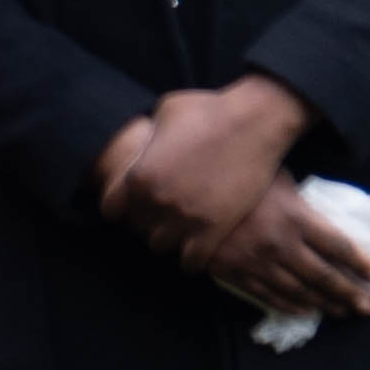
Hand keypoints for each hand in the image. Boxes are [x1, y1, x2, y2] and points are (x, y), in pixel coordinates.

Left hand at [92, 76, 314, 267]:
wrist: (258, 120)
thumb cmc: (211, 109)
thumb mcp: (164, 112)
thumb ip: (148, 137)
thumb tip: (144, 141)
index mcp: (138, 176)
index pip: (112, 209)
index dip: (125, 205)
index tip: (140, 200)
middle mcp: (156, 200)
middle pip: (138, 228)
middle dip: (150, 220)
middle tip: (168, 212)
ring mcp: (185, 217)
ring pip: (161, 246)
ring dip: (171, 238)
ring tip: (184, 228)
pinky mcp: (214, 228)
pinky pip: (192, 260)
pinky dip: (193, 257)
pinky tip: (200, 246)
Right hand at [189, 177, 369, 324]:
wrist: (188, 193)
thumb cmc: (240, 177)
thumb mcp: (281, 179)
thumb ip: (304, 200)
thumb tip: (329, 210)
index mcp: (298, 218)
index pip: (340, 247)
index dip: (361, 264)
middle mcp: (282, 244)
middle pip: (324, 275)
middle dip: (349, 293)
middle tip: (367, 307)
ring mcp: (257, 262)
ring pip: (298, 290)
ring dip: (322, 303)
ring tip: (341, 312)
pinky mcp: (234, 273)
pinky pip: (267, 295)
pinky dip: (289, 305)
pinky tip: (304, 311)